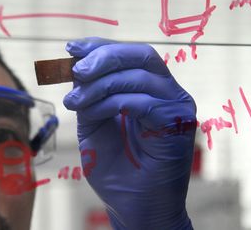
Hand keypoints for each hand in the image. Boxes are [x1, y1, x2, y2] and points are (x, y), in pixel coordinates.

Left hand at [63, 37, 195, 229]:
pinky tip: (94, 113)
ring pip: (139, 76)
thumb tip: (76, 66)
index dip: (99, 46)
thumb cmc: (114, 166)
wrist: (130, 203)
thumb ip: (90, 94)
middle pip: (139, 55)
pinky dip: (115, 102)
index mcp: (147, 88)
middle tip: (76, 71)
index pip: (128, 54)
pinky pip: (146, 101)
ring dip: (101, 85)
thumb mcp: (93, 122)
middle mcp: (165, 91)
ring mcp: (176, 105)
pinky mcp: (179, 122)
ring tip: (75, 101)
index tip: (71, 49)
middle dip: (102, 58)